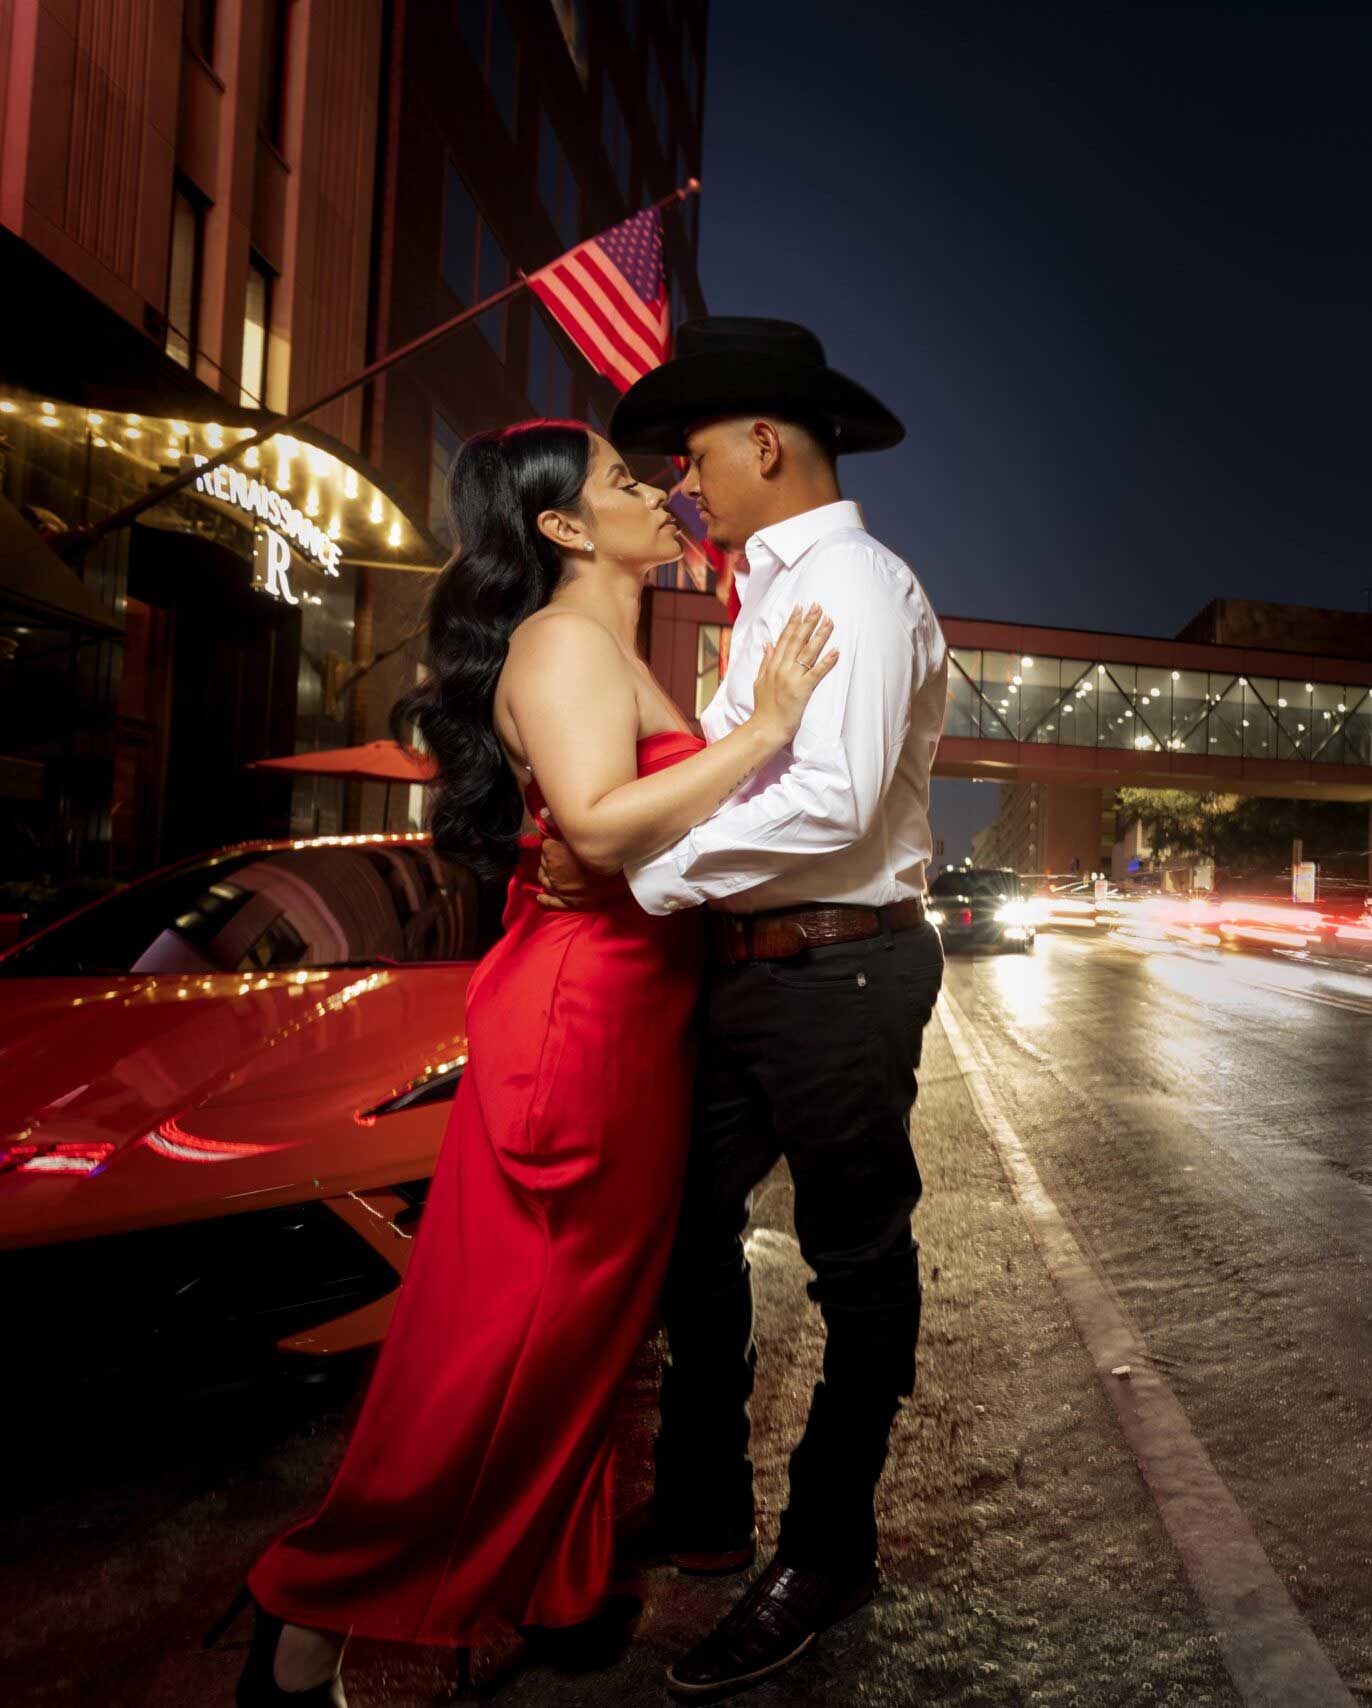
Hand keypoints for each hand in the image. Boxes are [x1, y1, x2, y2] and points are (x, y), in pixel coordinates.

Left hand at [536, 832, 628, 911]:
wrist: (622, 878)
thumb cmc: (604, 851)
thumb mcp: (583, 833)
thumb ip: (560, 823)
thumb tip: (543, 814)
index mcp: (554, 853)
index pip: (545, 844)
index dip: (553, 841)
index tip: (559, 839)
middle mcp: (552, 872)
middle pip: (544, 862)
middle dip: (550, 857)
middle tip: (561, 852)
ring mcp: (559, 889)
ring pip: (545, 880)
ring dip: (547, 874)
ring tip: (553, 870)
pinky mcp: (568, 902)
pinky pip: (551, 901)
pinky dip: (545, 898)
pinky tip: (540, 895)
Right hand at [750, 603, 838, 745]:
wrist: (765, 728)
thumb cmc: (764, 708)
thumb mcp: (759, 681)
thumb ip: (765, 661)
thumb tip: (768, 644)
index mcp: (772, 665)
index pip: (784, 638)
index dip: (793, 622)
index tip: (800, 607)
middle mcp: (781, 668)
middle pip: (796, 640)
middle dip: (808, 621)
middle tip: (818, 606)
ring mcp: (791, 678)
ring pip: (807, 652)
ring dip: (819, 635)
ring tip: (829, 621)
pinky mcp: (801, 690)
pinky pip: (815, 673)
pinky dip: (826, 661)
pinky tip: (835, 651)